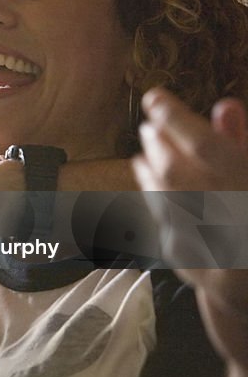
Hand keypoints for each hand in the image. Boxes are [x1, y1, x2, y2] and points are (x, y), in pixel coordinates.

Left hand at [133, 88, 247, 369]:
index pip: (204, 145)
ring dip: (151, 174)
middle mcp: (232, 222)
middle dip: (160, 145)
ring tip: (143, 154)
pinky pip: (172, 235)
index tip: (154, 97)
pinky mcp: (203, 279)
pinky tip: (155, 193)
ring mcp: (215, 254)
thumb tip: (222, 107)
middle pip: (177, 173)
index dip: (175, 117)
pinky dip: (161, 208)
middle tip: (149, 126)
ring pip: (167, 203)